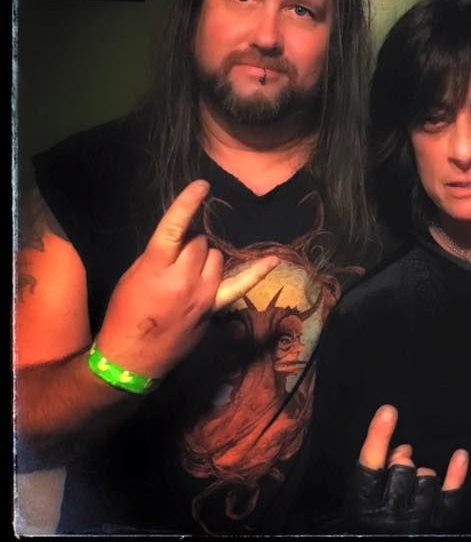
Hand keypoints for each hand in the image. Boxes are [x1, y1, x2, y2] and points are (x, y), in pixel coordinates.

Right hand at [94, 180, 277, 378]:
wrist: (131, 356)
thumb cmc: (125, 312)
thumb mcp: (135, 276)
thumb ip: (160, 256)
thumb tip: (183, 241)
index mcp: (156, 266)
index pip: (175, 227)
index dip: (187, 204)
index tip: (202, 185)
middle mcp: (184, 277)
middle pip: (199, 242)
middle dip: (189, 244)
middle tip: (174, 260)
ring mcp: (203, 293)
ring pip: (216, 257)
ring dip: (205, 257)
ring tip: (187, 274)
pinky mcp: (213, 307)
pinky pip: (241, 285)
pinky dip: (257, 271)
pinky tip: (274, 260)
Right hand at [346, 404, 468, 533]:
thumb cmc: (372, 526)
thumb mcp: (363, 501)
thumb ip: (377, 473)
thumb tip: (402, 448)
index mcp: (363, 506)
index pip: (370, 464)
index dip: (378, 436)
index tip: (388, 411)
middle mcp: (390, 516)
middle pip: (402, 468)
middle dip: (402, 463)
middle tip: (400, 465)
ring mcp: (417, 522)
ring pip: (427, 478)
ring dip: (422, 476)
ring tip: (414, 486)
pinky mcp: (439, 527)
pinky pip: (452, 495)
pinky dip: (457, 475)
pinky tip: (460, 456)